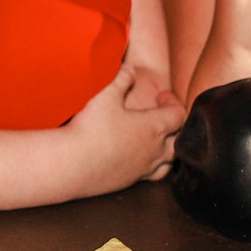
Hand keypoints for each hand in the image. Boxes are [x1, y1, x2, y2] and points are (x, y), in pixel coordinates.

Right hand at [66, 66, 185, 191]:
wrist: (71, 165)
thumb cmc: (91, 129)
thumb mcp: (105, 95)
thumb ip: (121, 78)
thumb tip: (130, 68)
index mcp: (153, 128)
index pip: (179, 115)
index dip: (173, 102)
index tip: (161, 96)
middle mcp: (154, 151)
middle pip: (179, 141)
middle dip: (176, 128)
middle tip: (161, 118)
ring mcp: (143, 169)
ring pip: (168, 163)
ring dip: (166, 151)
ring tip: (154, 142)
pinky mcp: (129, 182)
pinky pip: (150, 175)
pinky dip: (150, 166)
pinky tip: (136, 159)